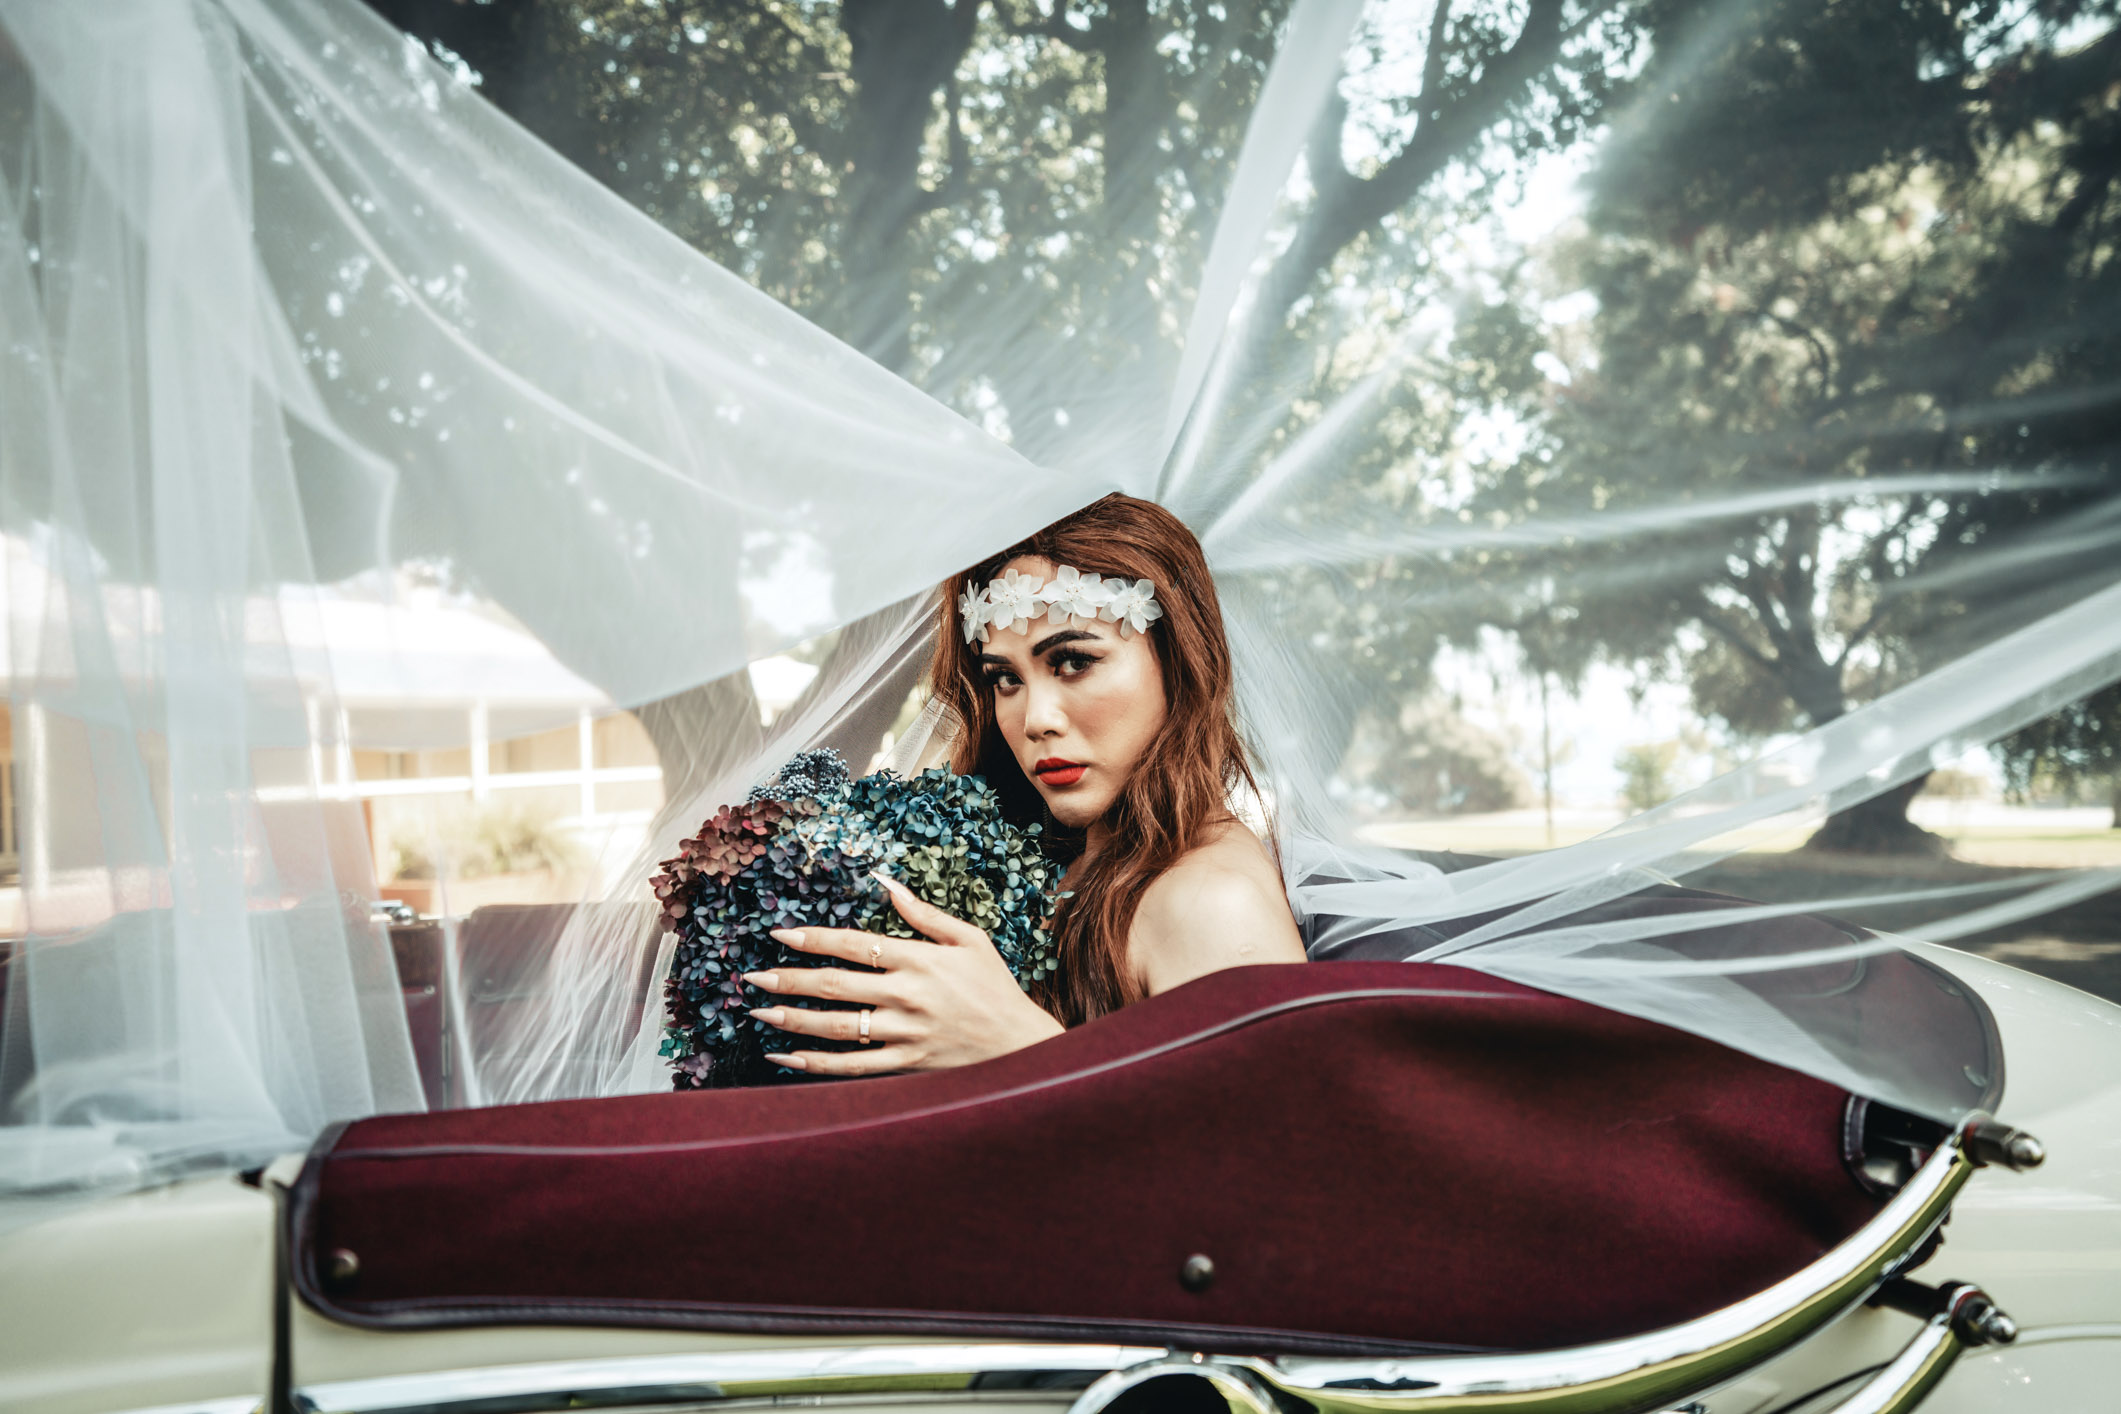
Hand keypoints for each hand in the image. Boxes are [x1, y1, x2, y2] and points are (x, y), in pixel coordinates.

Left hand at [745, 872, 1063, 1075]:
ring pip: (836, 1028)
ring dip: (793, 1020)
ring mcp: (904, 1035)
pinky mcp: (905, 1065)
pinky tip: (784, 1058)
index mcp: (919, 960)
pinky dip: (814, 1064)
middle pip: (835, 986)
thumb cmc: (994, 987)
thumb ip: (923, 913)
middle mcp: (907, 997)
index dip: (814, 938)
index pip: (854, 945)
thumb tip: (883, 882)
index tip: (779, 933)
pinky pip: (851, 1067)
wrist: (1020, 1046)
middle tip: (752, 977)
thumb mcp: (969, 940)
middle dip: (789, 979)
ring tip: (760, 1011)